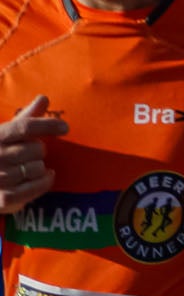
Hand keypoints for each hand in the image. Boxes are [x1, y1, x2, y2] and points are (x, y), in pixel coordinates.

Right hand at [0, 95, 64, 212]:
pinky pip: (36, 187)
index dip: (46, 125)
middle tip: (32, 153)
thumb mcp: (6, 133)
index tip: (65, 127)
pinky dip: (45, 181)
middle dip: (40, 150)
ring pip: (39, 168)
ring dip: (41, 167)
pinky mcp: (4, 197)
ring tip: (31, 165)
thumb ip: (26, 118)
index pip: (23, 127)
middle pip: (36, 149)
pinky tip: (46, 176)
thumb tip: (44, 97)